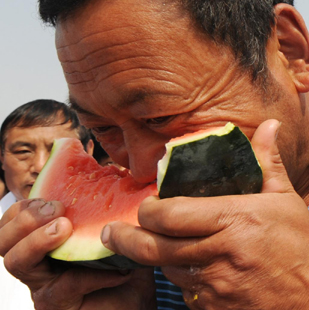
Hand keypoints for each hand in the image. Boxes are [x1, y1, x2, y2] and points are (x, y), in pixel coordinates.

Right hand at [0, 199, 155, 309]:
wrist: (140, 303)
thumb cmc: (126, 264)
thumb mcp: (118, 229)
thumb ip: (110, 203)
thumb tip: (119, 168)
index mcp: (46, 240)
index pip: (15, 220)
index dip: (26, 206)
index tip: (55, 197)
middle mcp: (38, 265)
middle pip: (4, 242)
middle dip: (24, 220)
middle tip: (57, 209)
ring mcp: (44, 287)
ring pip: (19, 263)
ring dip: (39, 241)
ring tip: (64, 228)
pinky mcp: (58, 306)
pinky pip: (64, 286)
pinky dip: (93, 274)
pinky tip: (120, 270)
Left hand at [101, 119, 308, 308]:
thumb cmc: (299, 244)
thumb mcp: (285, 199)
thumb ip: (267, 162)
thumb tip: (269, 125)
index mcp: (236, 219)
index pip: (170, 215)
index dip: (148, 211)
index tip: (146, 205)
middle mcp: (220, 253)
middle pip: (154, 248)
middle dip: (125, 239)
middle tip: (113, 232)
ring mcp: (216, 284)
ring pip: (166, 270)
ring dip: (157, 257)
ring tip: (156, 244)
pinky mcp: (214, 307)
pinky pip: (184, 291)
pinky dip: (182, 278)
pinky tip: (190, 266)